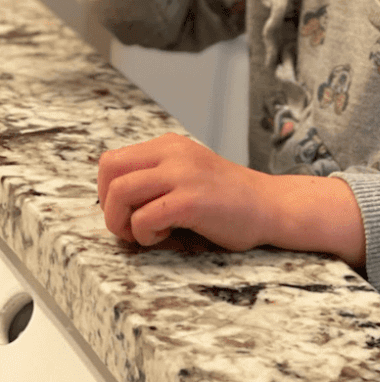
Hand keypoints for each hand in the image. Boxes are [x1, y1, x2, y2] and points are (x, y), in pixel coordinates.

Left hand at [97, 133, 366, 265]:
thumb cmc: (228, 199)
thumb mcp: (187, 172)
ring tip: (146, 234)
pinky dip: (145, 235)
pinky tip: (166, 236)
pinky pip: (144, 218)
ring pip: (119, 193)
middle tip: (129, 225)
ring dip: (122, 222)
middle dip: (109, 206)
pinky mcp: (192, 200)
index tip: (126, 211)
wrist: (270, 205)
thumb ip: (156, 176)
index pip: (111, 160)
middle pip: (109, 172)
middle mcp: (173, 153)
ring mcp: (183, 174)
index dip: (107, 192)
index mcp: (169, 145)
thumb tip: (112, 198)